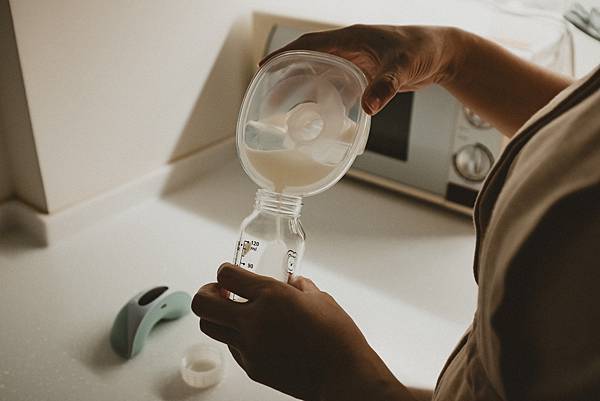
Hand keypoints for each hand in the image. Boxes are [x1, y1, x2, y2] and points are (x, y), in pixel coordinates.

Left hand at [192, 263, 410, 400]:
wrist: (343, 376)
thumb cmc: (337, 336)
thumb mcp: (320, 298)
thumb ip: (298, 286)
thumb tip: (290, 282)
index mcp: (271, 296)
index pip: (226, 275)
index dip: (224, 271)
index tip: (230, 274)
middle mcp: (253, 321)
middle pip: (202, 303)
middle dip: (206, 293)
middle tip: (220, 293)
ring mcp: (249, 347)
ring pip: (211, 327)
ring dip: (218, 317)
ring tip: (236, 315)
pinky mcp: (252, 368)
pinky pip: (233, 347)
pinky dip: (238, 338)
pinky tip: (259, 336)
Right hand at [260, 25, 458, 114]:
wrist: (443, 54)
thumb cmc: (424, 49)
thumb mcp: (403, 66)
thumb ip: (385, 86)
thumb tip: (368, 106)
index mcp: (352, 38)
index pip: (310, 44)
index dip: (286, 54)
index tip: (267, 65)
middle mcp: (350, 48)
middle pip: (309, 60)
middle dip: (288, 76)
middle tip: (271, 96)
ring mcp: (356, 61)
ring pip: (320, 74)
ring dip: (303, 88)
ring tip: (286, 107)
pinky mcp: (364, 75)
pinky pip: (336, 85)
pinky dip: (324, 97)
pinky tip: (317, 112)